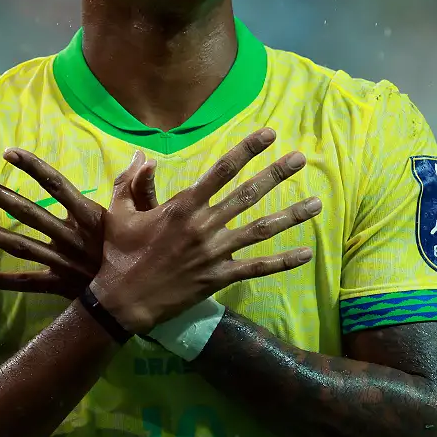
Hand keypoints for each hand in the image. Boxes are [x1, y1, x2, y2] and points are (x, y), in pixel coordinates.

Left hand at [0, 148, 148, 298]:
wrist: (141, 301)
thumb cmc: (143, 254)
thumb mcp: (146, 217)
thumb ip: (139, 186)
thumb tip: (140, 156)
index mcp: (90, 217)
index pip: (57, 186)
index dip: (33, 167)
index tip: (8, 153)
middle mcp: (70, 237)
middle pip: (27, 212)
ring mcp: (60, 262)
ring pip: (16, 245)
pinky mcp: (57, 285)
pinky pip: (24, 283)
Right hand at [93, 128, 320, 332]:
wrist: (122, 302)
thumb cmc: (120, 254)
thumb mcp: (119, 213)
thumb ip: (131, 182)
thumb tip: (143, 155)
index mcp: (182, 206)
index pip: (221, 171)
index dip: (246, 150)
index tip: (268, 135)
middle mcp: (204, 226)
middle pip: (247, 194)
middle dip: (276, 174)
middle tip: (301, 158)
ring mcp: (215, 253)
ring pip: (260, 230)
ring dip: (290, 215)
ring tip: (317, 203)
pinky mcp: (220, 278)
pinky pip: (257, 268)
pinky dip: (283, 262)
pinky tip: (306, 253)